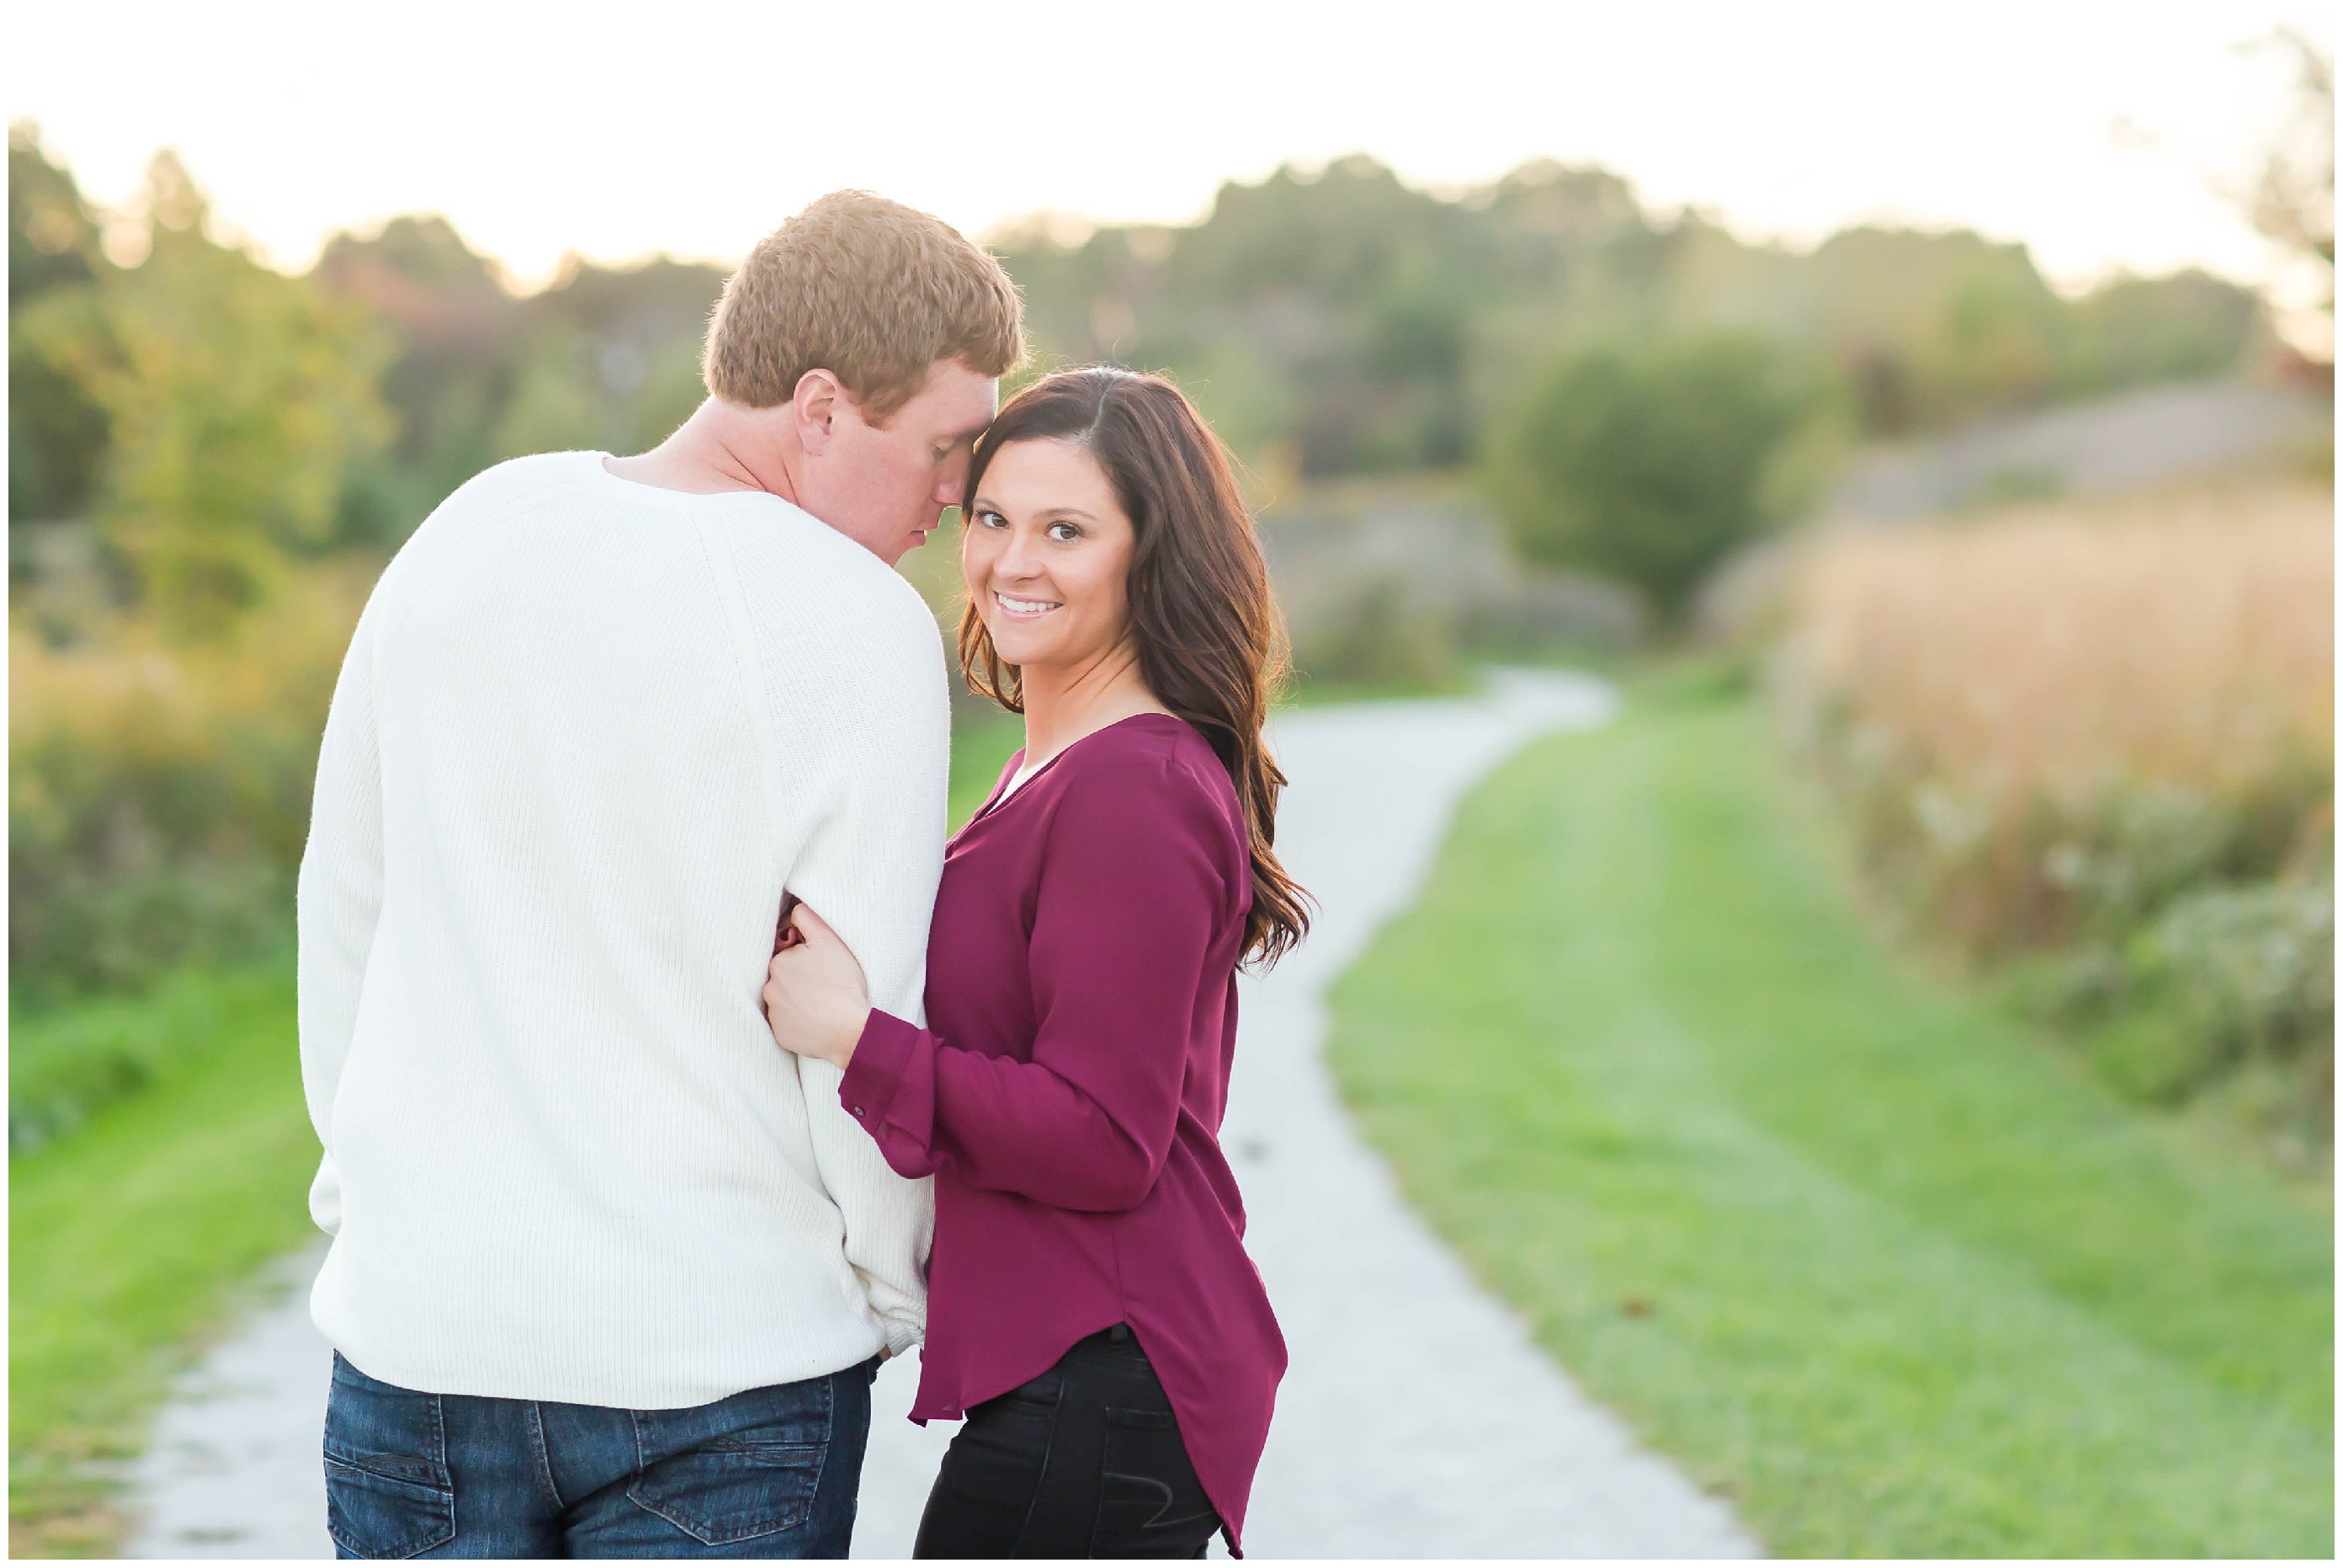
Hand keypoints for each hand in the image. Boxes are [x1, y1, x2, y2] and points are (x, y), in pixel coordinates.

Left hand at [763, 902, 870, 1069]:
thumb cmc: (841, 983)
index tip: (821, 964)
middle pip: (784, 977)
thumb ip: (807, 918)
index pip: (788, 953)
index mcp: (778, 962)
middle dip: (799, 977)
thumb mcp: (829, 940)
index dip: (805, 956)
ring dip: (797, 998)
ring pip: (784, 999)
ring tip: (821, 1001)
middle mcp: (769, 988)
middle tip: (823, 983)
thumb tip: (794, 908)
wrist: (848, 1029)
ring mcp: (774, 1014)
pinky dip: (798, 1020)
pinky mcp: (780, 1035)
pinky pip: (787, 1023)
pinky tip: (816, 1018)